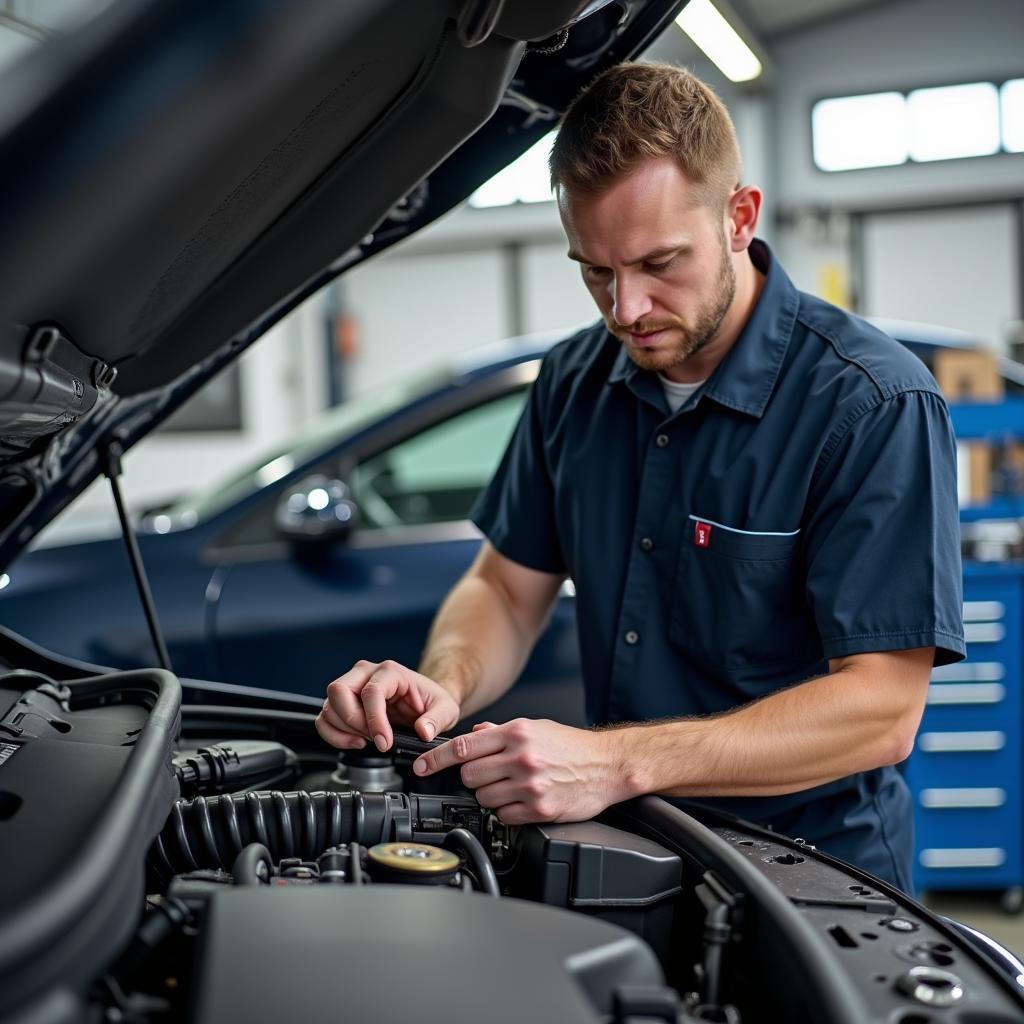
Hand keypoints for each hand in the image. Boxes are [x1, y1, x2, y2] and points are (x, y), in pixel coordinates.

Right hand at [316, 659, 460, 752]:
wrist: (424, 701)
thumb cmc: (431, 701)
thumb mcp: (446, 709)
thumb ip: (437, 719)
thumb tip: (424, 731)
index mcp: (391, 671)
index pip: (371, 691)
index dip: (373, 720)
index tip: (384, 742)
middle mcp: (366, 673)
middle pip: (338, 691)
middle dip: (353, 721)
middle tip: (372, 738)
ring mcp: (351, 685)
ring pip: (329, 706)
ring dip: (344, 730)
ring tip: (366, 740)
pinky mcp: (343, 701)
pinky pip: (324, 717)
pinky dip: (333, 734)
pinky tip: (353, 742)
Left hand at [411, 718, 631, 824]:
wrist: (607, 765)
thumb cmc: (572, 746)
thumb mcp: (536, 727)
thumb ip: (501, 732)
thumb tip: (473, 735)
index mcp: (517, 733)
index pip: (464, 746)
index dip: (436, 759)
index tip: (421, 766)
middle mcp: (522, 758)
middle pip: (469, 775)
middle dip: (472, 778)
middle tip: (488, 775)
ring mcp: (530, 785)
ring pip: (483, 797)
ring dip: (489, 795)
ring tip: (509, 787)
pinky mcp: (539, 808)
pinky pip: (503, 815)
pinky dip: (506, 811)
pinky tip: (521, 801)